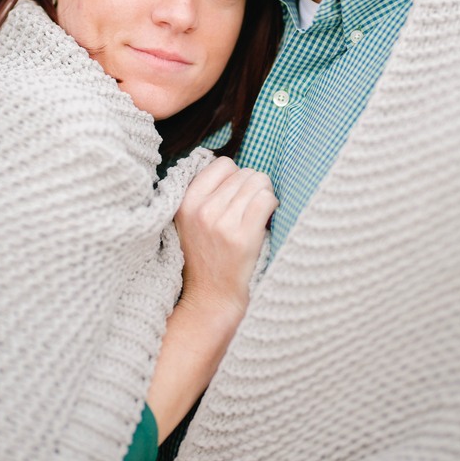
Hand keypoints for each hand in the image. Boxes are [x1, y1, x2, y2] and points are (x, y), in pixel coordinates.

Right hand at [175, 156, 276, 321]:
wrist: (210, 296)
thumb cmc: (205, 255)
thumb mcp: (190, 220)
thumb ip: (205, 192)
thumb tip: (236, 167)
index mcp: (187, 201)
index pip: (224, 164)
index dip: (235, 177)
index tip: (236, 195)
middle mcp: (202, 209)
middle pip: (245, 173)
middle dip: (252, 187)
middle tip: (250, 208)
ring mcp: (222, 223)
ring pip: (259, 183)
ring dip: (264, 195)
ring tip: (257, 214)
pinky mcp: (243, 237)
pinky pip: (267, 200)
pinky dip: (273, 206)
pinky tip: (266, 220)